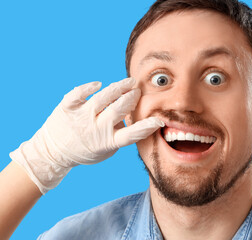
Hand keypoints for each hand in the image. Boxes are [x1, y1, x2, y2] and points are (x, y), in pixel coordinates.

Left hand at [10, 78, 163, 193]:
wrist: (54, 152)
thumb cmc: (87, 150)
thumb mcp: (107, 149)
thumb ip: (121, 135)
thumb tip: (134, 116)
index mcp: (108, 141)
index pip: (131, 134)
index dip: (146, 127)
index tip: (158, 119)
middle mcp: (96, 128)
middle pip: (119, 109)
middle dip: (131, 97)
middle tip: (138, 91)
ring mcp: (81, 116)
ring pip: (103, 98)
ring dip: (119, 88)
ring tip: (129, 82)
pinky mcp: (67, 107)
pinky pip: (78, 94)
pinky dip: (88, 87)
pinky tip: (99, 84)